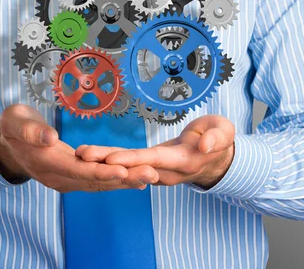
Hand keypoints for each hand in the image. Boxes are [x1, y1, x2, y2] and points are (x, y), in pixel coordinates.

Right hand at [0, 104, 158, 192]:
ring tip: (151, 176)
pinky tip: (136, 179)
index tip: (123, 171)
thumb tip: (49, 137)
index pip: (78, 170)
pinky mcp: (72, 176)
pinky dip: (116, 180)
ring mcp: (65, 179)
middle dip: (124, 179)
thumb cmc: (13, 127)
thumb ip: (30, 130)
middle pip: (94, 181)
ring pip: (99, 183)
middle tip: (151, 174)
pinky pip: (97, 181)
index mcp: (46, 163)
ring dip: (125, 181)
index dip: (101, 172)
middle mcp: (58, 177)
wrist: (7, 144)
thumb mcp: (15, 121)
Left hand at [76, 115, 234, 188]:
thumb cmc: (219, 139)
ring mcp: (155, 170)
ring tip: (79, 153)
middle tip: (82, 155)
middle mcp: (165, 170)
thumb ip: (216, 137)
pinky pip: (126, 163)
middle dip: (106, 162)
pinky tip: (91, 155)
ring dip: (102, 161)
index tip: (111, 160)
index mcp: (182, 161)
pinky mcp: (148, 164)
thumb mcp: (224, 132)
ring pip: (126, 165)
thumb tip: (205, 145)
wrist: (215, 157)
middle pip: (132, 166)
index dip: (131, 160)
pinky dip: (109, 158)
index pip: (153, 161)